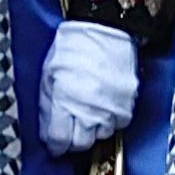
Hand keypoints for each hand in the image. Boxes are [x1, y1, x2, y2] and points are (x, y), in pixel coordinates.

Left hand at [34, 20, 143, 158]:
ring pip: (100, 135)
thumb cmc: (71, 48)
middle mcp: (88, 108)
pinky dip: (110, 120)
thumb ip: (48, 105)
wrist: (104, 28)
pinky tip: (103, 108)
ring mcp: (110, 107)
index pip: (59, 139)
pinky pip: (118, 124)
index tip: (54, 143)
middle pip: (81, 144)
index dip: (55, 145)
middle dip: (72, 141)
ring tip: (86, 114)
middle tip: (69, 130)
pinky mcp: (127, 102)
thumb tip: (47, 130)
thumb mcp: (48, 75)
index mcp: (64, 100)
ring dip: (91, 129)